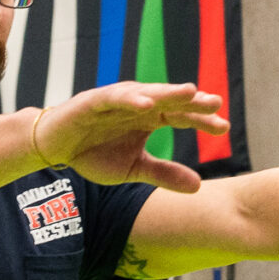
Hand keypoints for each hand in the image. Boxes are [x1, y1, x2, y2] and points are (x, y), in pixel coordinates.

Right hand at [36, 81, 227, 192]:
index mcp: (148, 119)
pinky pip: (114, 98)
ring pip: (146, 94)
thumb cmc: (93, 153)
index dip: (201, 121)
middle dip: (192, 102)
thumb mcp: (133, 169)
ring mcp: (116, 101)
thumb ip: (164, 174)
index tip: (223, 128)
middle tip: (216, 103)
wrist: (54, 147)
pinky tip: (148, 104)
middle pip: (169, 102)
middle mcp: (136, 105)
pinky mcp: (92, 102)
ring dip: (167, 92)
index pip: (180, 117)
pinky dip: (130, 99)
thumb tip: (199, 187)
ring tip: (190, 92)